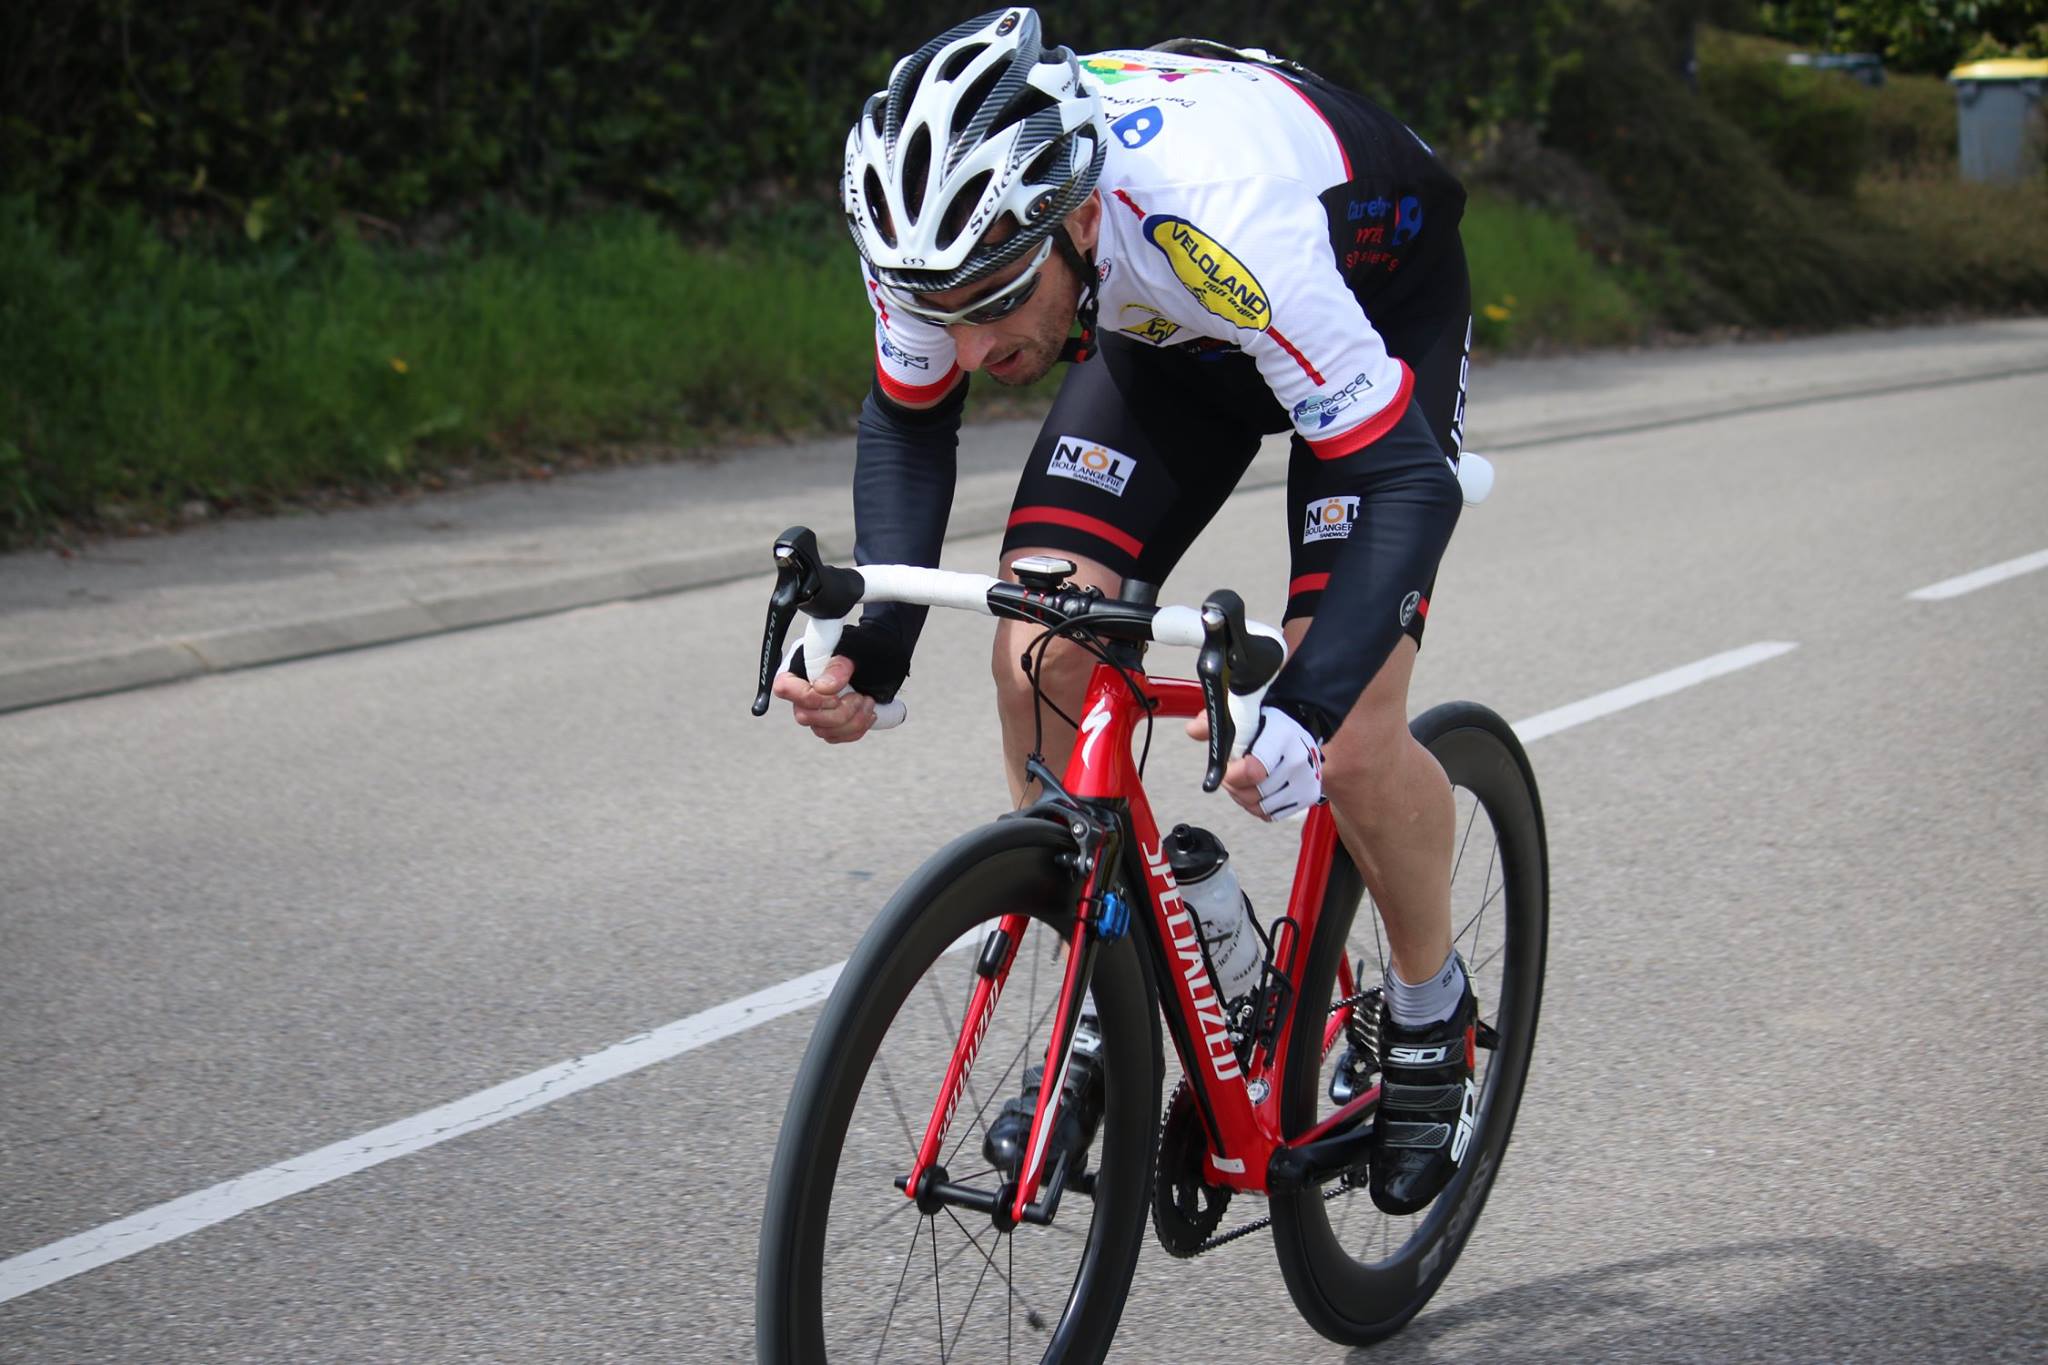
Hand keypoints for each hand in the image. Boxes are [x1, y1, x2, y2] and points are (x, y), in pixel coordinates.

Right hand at [772, 654, 878, 743]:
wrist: (877, 663)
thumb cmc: (861, 650)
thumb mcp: (853, 649)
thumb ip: (838, 664)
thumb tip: (824, 687)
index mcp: (799, 667)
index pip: (784, 687)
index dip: (810, 697)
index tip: (836, 695)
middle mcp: (800, 691)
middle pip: (804, 716)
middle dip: (840, 712)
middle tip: (860, 696)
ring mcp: (812, 710)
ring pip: (822, 731)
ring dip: (852, 721)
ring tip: (868, 701)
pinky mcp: (825, 724)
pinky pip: (834, 737)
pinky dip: (855, 729)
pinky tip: (868, 713)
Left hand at [1186, 706, 1323, 820]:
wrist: (1297, 730)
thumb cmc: (1265, 724)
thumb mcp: (1238, 715)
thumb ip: (1213, 723)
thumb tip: (1193, 730)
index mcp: (1281, 736)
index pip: (1253, 771)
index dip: (1232, 775)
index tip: (1227, 767)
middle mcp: (1298, 759)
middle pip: (1253, 794)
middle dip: (1234, 785)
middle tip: (1232, 772)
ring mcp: (1306, 779)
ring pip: (1260, 807)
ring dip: (1244, 797)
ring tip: (1244, 780)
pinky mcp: (1308, 795)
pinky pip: (1271, 814)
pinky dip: (1258, 806)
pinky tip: (1257, 788)